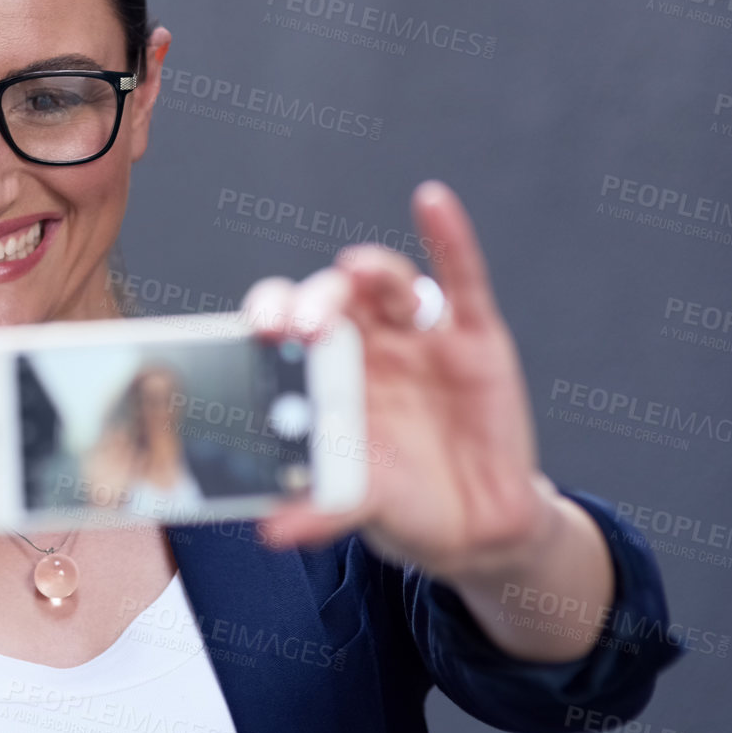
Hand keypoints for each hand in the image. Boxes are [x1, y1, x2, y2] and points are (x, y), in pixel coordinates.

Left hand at [239, 181, 558, 584]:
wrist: (474, 526)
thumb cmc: (399, 503)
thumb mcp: (357, 507)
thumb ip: (319, 511)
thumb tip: (272, 530)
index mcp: (320, 376)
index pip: (284, 329)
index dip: (268, 320)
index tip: (257, 333)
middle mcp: (363, 347)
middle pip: (328, 300)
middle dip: (311, 303)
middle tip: (299, 327)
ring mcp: (418, 337)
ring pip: (386, 285)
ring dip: (367, 273)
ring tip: (352, 272)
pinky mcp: (474, 338)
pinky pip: (461, 279)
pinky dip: (448, 237)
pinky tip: (432, 202)